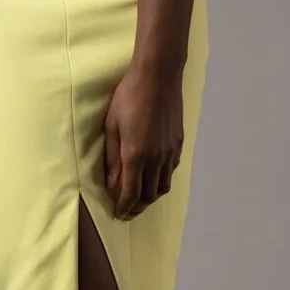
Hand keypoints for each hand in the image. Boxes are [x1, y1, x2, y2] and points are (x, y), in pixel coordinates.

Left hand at [104, 62, 183, 219]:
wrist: (158, 76)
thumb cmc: (129, 96)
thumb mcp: (111, 125)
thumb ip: (111, 157)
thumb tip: (110, 181)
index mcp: (135, 155)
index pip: (131, 194)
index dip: (124, 208)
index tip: (118, 213)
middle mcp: (156, 158)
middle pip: (149, 195)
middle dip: (138, 208)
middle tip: (128, 211)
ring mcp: (170, 151)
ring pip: (163, 186)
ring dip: (151, 197)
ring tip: (141, 198)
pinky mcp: (178, 143)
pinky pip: (171, 170)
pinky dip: (162, 180)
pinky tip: (154, 176)